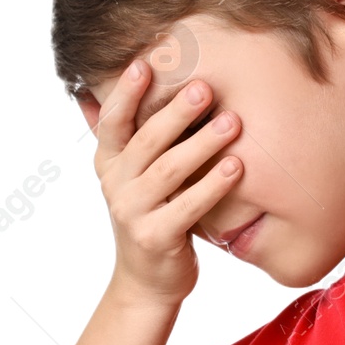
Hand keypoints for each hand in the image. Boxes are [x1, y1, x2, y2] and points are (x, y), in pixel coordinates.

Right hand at [76, 61, 242, 304]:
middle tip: (205, 88)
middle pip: (146, 141)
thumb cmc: (151, 215)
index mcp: (108, 163)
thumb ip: (132, 138)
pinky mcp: (155, 238)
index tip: (145, 63)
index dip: (126, 93)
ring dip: (202, 143)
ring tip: (232, 122)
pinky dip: (212, 186)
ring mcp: (133, 213)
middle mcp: (115, 184)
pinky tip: (235, 166)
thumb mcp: (132, 176)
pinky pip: (188, 206)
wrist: (146, 281)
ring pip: (169, 170)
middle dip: (176, 112)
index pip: (113, 121)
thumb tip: (114, 86)